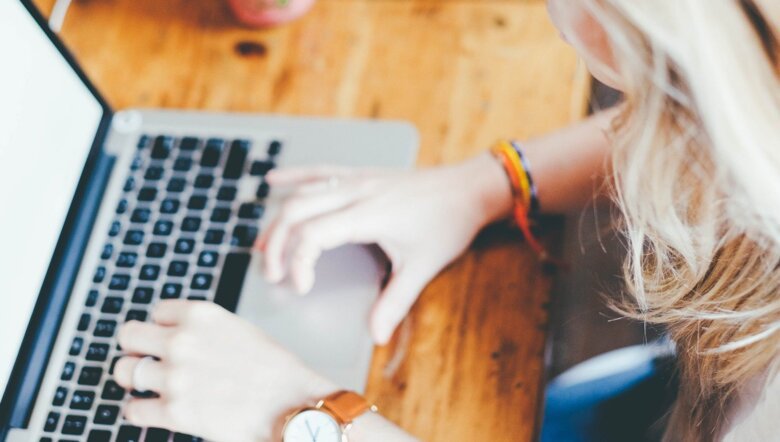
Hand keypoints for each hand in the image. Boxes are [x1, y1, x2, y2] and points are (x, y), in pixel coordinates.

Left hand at [114, 301, 336, 441]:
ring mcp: (174, 377)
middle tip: (147, 360)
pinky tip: (156, 410)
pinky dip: (140, 411)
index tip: (167, 339)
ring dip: (135, 379)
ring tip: (151, 386)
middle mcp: (182, 341)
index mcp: (200, 316)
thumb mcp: (238, 330)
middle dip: (137, 349)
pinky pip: (132, 409)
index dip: (162, 328)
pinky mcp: (173, 412)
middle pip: (129, 335)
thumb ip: (204, 330)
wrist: (293, 405)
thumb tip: (177, 336)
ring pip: (124, 371)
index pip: (156, 312)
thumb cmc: (275, 371)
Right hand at [257, 154, 512, 343]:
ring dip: (279, 219)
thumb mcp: (423, 266)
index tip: (302, 288)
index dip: (298, 263)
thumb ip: (395, 302)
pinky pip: (320, 171)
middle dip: (276, 244)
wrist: (469, 188)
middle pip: (297, 212)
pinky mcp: (362, 174)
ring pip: (303, 193)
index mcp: (367, 214)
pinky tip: (274, 181)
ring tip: (263, 246)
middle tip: (273, 275)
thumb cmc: (448, 223)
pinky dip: (294, 176)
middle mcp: (356, 192)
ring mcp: (357, 179)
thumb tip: (376, 335)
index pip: (313, 235)